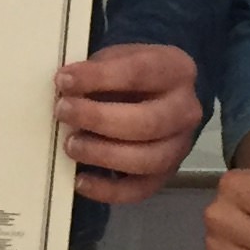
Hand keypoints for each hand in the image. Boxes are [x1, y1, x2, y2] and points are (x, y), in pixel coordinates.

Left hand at [56, 41, 203, 203]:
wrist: (158, 95)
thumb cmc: (131, 75)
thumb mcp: (117, 58)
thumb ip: (95, 71)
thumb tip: (66, 89)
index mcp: (176, 69)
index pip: (139, 73)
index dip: (99, 77)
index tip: (64, 80)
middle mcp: (186, 110)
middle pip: (148, 122)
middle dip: (99, 119)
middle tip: (63, 112)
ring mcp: (180, 146)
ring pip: (147, 160)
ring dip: (103, 155)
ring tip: (71, 145)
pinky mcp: (166, 174)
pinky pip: (140, 190)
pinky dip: (108, 190)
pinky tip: (80, 181)